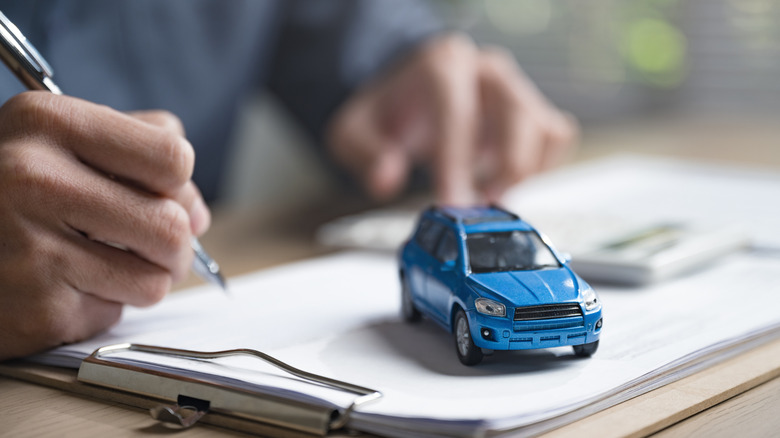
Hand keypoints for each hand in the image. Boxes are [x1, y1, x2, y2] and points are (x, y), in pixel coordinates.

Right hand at [0, 92, 209, 359]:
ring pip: (155, 280)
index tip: (161, 193)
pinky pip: (113, 313)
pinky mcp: (32, 309)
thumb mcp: (56, 139)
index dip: (178, 183)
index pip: (172, 157)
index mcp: (48, 122)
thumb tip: (198, 210)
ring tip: (103, 264)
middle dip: (175, 245)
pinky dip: (100, 305)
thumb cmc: (5, 189)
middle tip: (150, 245)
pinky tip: (62, 286)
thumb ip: (137, 148)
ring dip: (143, 279)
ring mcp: (29, 248)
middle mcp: (33, 180)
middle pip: (173, 226)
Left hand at [327, 34, 577, 204]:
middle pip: (516, 115)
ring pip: (543, 128)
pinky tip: (505, 181)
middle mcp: (486, 71)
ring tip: (489, 194)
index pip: (457, 113)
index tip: (453, 204)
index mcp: (442, 66)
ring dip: (522, 172)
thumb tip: (385, 178)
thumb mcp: (355, 130)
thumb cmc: (389, 112)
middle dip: (501, 169)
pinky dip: (539, 168)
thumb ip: (366, 154)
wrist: (409, 93)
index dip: (457, 163)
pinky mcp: (532, 110)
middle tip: (479, 206)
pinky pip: (555, 137)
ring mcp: (514, 88)